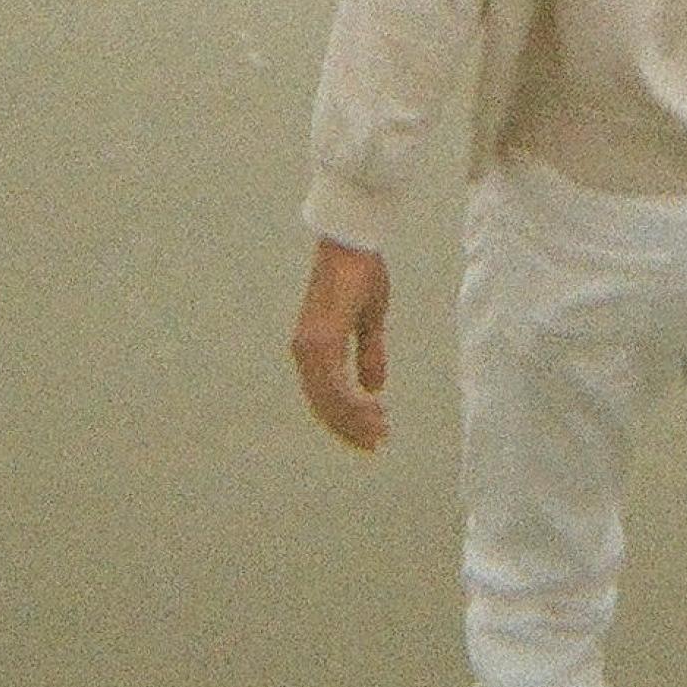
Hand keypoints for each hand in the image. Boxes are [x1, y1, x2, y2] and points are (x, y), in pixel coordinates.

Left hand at [291, 237, 391, 451]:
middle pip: (324, 405)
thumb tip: (375, 388)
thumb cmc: (360, 273)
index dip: (346, 419)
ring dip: (354, 420)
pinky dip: (352, 402)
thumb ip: (370, 354)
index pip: (325, 396)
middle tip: (377, 444)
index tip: (371, 435)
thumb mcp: (370, 320)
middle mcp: (306, 351)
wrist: (352, 243)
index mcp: (314, 348)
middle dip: (350, 428)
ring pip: (328, 400)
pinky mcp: (322, 340)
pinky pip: (334, 384)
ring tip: (380, 432)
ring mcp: (311, 347)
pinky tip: (373, 411)